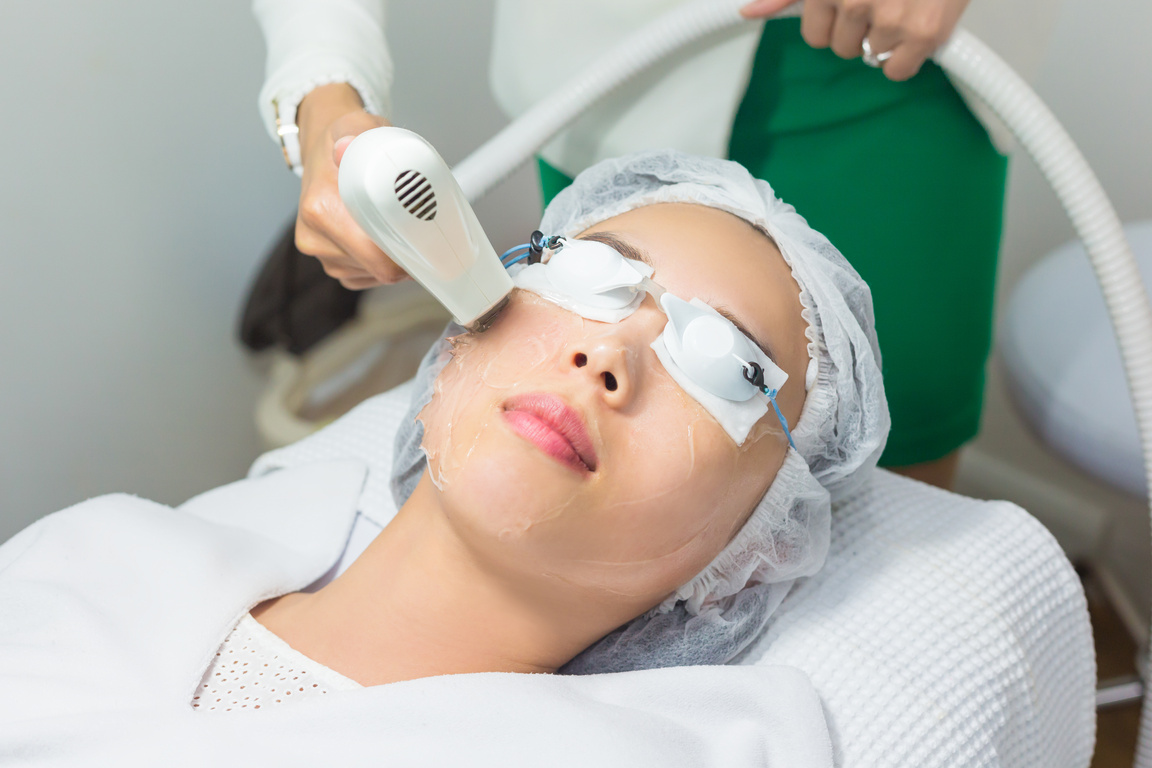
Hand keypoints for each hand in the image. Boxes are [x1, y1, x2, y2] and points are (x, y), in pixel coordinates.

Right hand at [295, 83, 406, 288]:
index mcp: (321, 210)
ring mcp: (320, 253)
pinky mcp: (329, 262)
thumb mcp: (356, 125)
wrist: (324, 149)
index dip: (407, 257)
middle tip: (423, 233)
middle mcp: (315, 237)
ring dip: (391, 259)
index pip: (375, 258)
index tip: (428, 243)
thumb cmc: (347, 141)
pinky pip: (364, 277)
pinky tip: (384, 241)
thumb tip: (346, 146)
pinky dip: (379, 265)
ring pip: (372, 276)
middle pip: (378, 270)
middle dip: (404, 256)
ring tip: (398, 228)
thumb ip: (356, 132)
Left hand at [741, 0, 970, 80]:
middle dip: (861, 29)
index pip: (816, 37)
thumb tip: (750, 11)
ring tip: (906, 4)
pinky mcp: (924, 33)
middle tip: (886, 0)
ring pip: (871, 57)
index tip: (855, 5)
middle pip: (842, 49)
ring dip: (888, 38)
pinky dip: (908, 57)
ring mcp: (890, 19)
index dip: (836, 23)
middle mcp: (856, 1)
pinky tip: (917, 26)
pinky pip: (898, 71)